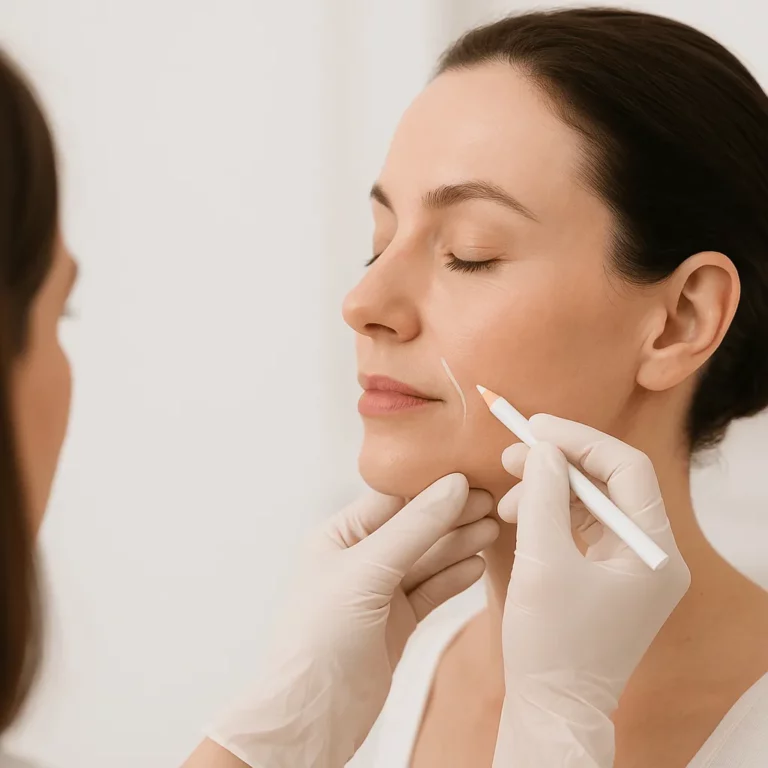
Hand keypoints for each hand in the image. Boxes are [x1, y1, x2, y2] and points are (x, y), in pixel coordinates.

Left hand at [206, 474, 497, 767]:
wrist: (313, 717)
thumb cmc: (318, 640)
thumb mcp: (365, 573)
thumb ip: (413, 529)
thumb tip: (454, 486)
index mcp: (339, 536)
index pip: (393, 500)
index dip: (432, 490)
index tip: (471, 478)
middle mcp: (359, 560)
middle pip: (415, 528)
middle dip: (453, 516)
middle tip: (494, 504)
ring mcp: (380, 592)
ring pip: (427, 559)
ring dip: (459, 544)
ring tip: (493, 530)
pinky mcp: (397, 622)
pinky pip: (431, 590)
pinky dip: (454, 578)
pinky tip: (477, 565)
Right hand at [493, 415, 690, 767]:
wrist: (552, 704)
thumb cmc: (550, 644)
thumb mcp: (543, 561)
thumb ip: (543, 495)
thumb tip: (542, 447)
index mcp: (653, 551)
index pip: (627, 469)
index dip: (580, 440)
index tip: (536, 427)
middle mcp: (651, 553)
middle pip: (609, 481)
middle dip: (558, 463)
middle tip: (513, 454)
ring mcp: (631, 563)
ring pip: (592, 500)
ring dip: (548, 488)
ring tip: (507, 498)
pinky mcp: (608, 572)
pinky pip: (582, 524)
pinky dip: (550, 512)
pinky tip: (518, 515)